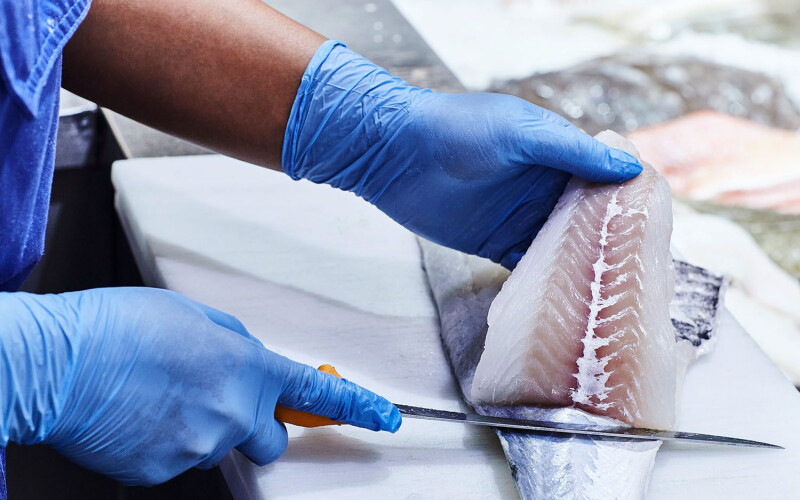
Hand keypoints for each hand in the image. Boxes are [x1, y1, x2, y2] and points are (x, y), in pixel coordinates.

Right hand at [0, 288, 399, 484]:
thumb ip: (234, 343)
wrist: (58, 362)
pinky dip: (165, 441)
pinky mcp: (163, 470)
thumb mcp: (192, 316)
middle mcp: (232, 413)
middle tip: (217, 401)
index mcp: (246, 367)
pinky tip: (138, 416)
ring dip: (200, 427)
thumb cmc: (119, 327)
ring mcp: (198, 446)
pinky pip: (178, 458)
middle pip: (269, 438)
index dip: (356, 407)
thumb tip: (246, 360)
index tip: (384, 418)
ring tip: (156, 397)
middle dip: (255, 424)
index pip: (316, 393)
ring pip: (217, 445)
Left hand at [283, 41, 641, 268]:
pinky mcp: (496, 243)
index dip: (630, 196)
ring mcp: (522, 217)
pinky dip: (549, 280)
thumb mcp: (518, 132)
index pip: (605, 176)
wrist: (393, 154)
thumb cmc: (456, 130)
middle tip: (642, 266)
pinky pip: (531, 265)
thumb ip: (570, 151)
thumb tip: (629, 168)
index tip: (657, 222)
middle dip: (612, 237)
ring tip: (614, 290)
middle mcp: (544, 186)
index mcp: (556, 153)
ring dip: (585, 263)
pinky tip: (568, 298)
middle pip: (590, 216)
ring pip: (565, 244)